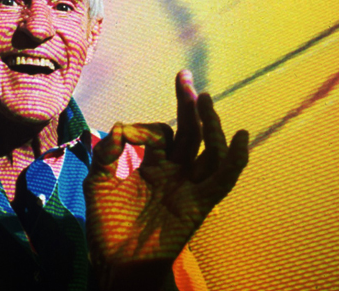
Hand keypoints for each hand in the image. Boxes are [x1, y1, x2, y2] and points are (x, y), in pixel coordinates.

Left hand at [83, 70, 248, 289]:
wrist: (117, 263)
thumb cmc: (108, 226)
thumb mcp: (98, 182)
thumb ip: (106, 153)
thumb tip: (120, 127)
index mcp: (153, 165)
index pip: (159, 133)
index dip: (144, 128)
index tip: (126, 134)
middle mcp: (175, 172)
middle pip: (189, 131)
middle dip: (188, 104)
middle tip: (185, 76)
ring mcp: (189, 186)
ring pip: (209, 149)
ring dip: (210, 124)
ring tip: (204, 98)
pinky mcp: (200, 203)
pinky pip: (223, 179)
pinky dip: (234, 159)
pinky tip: (240, 136)